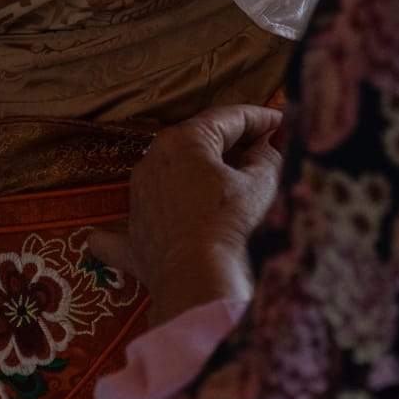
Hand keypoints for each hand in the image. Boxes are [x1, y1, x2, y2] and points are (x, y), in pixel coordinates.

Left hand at [90, 104, 283, 326]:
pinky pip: (126, 225)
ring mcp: (137, 198)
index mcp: (183, 141)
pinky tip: (117, 230)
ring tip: (232, 182)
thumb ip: (267, 156)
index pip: (228, 117)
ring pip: (168, 174)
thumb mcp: (260, 185)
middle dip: (231, 143)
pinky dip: (129, 225)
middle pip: (197, 142)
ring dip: (197, 173)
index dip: (260, 118)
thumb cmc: (230, 226)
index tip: (280, 123)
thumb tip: (271, 144)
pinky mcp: (132, 236)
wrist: (197, 280)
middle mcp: (151, 161)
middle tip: (265, 148)